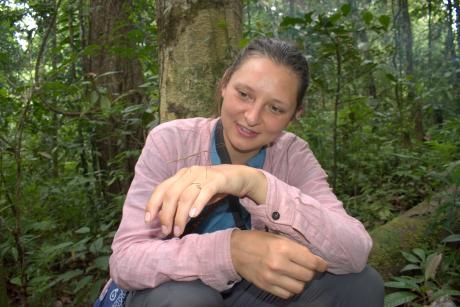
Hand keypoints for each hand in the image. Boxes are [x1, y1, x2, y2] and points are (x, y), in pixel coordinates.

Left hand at [144, 165, 266, 236]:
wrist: (238, 176)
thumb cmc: (213, 188)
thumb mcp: (194, 192)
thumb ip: (181, 201)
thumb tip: (166, 221)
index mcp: (180, 175)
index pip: (161, 188)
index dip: (152, 204)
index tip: (149, 220)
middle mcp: (189, 173)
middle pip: (171, 194)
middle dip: (166, 215)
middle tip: (166, 231)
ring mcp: (203, 175)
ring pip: (186, 196)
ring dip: (180, 216)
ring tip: (178, 231)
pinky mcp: (217, 180)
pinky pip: (204, 192)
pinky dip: (197, 204)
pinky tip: (193, 216)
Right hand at [230, 230, 327, 298]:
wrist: (235, 250)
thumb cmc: (258, 240)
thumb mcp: (277, 237)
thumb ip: (295, 248)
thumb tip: (314, 259)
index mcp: (283, 247)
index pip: (311, 262)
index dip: (320, 264)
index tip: (322, 265)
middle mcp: (279, 264)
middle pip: (307, 276)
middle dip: (310, 272)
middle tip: (306, 267)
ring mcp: (272, 277)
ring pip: (299, 287)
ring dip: (300, 282)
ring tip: (295, 275)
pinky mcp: (266, 287)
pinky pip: (287, 294)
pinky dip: (290, 289)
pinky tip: (287, 281)